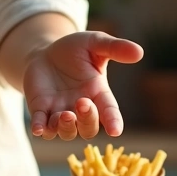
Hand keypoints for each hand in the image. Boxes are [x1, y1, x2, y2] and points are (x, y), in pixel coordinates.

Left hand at [23, 31, 143, 139]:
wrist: (45, 53)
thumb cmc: (74, 49)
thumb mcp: (94, 43)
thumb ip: (114, 48)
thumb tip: (139, 52)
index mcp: (98, 93)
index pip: (109, 111)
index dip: (113, 121)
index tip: (115, 131)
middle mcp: (81, 108)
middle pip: (88, 128)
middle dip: (87, 119)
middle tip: (83, 103)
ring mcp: (60, 112)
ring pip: (66, 132)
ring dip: (66, 127)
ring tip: (65, 114)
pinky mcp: (41, 111)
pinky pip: (42, 127)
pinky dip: (40, 129)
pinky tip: (37, 129)